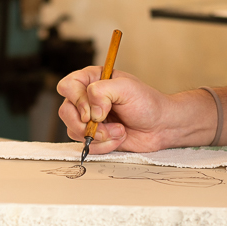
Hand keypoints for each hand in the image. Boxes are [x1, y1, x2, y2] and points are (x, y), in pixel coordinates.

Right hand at [56, 67, 179, 154]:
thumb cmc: (146, 103)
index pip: (67, 86)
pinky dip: (104, 145)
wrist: (160, 126)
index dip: (77, 100)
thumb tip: (90, 112)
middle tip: (105, 124)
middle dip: (86, 124)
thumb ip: (102, 91)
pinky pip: (86, 145)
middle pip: (66, 112)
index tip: (92, 112)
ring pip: (73, 130)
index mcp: (92, 80)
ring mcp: (89, 119)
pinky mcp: (94, 136)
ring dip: (99, 135)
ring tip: (119, 130)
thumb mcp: (126, 88)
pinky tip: (119, 137)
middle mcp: (86, 99)